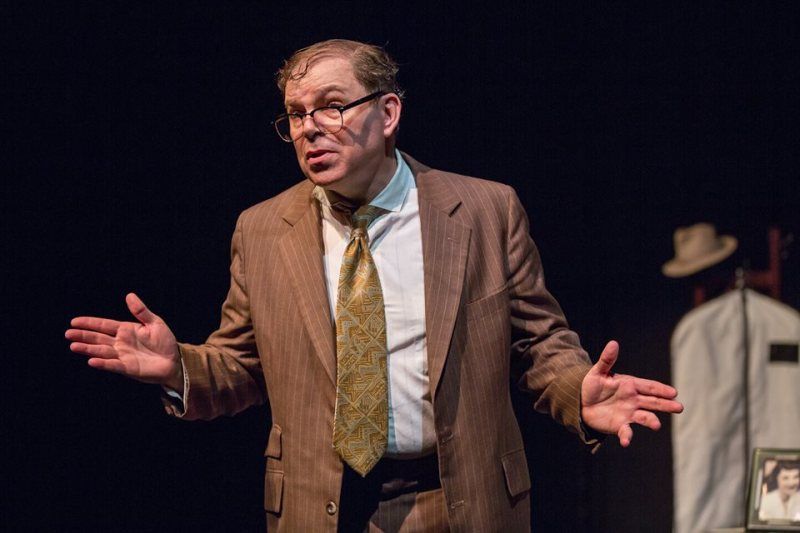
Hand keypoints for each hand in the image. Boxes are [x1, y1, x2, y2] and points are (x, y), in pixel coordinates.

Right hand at [66, 293, 182, 389]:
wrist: (175, 361)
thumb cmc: (165, 342)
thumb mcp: (155, 323)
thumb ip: (141, 311)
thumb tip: (129, 295)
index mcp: (126, 330)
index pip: (104, 325)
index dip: (90, 323)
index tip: (74, 321)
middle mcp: (121, 343)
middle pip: (98, 338)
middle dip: (83, 336)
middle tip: (68, 333)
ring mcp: (123, 356)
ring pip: (102, 351)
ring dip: (88, 349)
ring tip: (74, 346)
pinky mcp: (128, 368)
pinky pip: (113, 365)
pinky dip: (103, 363)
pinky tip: (92, 361)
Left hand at [581, 340, 682, 446]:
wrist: (581, 403)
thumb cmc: (592, 385)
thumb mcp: (598, 371)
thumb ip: (607, 359)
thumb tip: (613, 343)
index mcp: (630, 385)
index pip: (649, 386)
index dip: (660, 389)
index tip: (673, 392)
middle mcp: (633, 400)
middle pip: (653, 402)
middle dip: (666, 405)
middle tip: (679, 407)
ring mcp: (628, 413)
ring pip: (644, 417)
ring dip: (651, 421)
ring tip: (656, 425)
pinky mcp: (620, 425)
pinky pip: (626, 431)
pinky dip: (627, 436)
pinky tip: (626, 441)